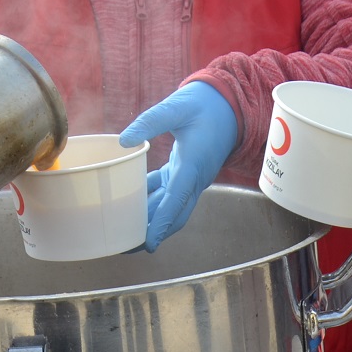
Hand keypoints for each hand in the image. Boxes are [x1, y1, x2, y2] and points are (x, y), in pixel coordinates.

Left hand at [119, 81, 237, 250]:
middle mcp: (194, 179)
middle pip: (174, 216)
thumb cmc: (204, 105)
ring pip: (170, 207)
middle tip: (125, 247)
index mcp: (193, 166)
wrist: (228, 105)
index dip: (161, 224)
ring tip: (123, 231)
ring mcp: (190, 178)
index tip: (148, 243)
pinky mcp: (184, 173)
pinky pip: (167, 194)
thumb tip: (124, 141)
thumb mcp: (176, 107)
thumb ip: (150, 122)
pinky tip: (129, 203)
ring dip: (150, 220)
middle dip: (153, 234)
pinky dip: (150, 201)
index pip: (176, 201)